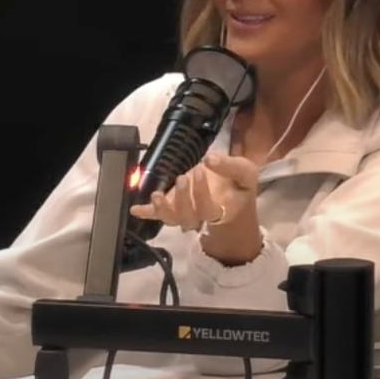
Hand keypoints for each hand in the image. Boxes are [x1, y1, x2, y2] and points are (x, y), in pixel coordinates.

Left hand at [130, 153, 261, 264]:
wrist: (232, 196)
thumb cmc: (237, 186)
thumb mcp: (244, 172)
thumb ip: (231, 166)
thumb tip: (209, 158)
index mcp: (221, 212)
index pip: (209, 210)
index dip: (202, 194)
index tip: (202, 169)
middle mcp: (200, 217)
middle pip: (188, 219)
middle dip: (182, 201)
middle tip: (182, 177)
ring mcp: (183, 213)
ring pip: (171, 219)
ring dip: (161, 209)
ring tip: (156, 195)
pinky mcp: (172, 206)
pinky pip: (157, 215)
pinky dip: (146, 212)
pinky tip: (135, 209)